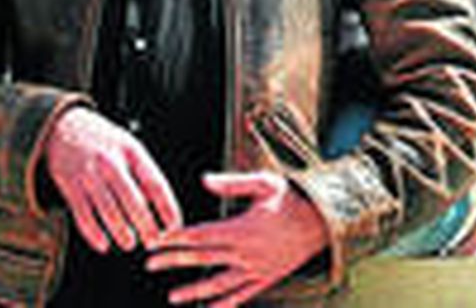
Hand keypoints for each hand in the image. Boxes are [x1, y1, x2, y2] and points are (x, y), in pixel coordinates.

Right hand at [44, 107, 181, 253]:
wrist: (63, 126)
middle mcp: (111, 162)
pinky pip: (83, 215)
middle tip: (153, 241)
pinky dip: (93, 233)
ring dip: (121, 231)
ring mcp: (89, 174)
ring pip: (108, 210)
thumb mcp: (129, 146)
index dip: (167, 207)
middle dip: (145, 224)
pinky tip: (103, 244)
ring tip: (130, 244)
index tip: (174, 225)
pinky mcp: (69, 185)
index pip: (155, 183)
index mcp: (132, 151)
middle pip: (133, 199)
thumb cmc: (103, 141)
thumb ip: (143, 173)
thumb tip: (158, 205)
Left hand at [147, 172, 326, 306]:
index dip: (176, 237)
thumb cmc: (294, 198)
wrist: (326, 221)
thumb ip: (233, 182)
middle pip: (203, 258)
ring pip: (219, 284)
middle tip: (149, 264)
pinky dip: (224, 304)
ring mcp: (257, 269)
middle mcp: (247, 252)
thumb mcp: (266, 183)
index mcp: (243, 228)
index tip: (156, 239)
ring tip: (172, 297)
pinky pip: (242, 295)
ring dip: (194, 291)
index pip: (201, 235)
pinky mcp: (267, 279)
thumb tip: (203, 180)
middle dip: (173, 260)